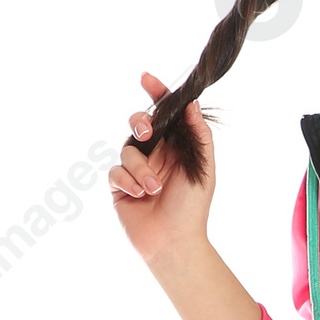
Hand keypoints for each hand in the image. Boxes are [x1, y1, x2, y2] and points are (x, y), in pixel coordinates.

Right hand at [107, 71, 215, 264]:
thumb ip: (198, 135)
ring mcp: (136, 170)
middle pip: (138, 123)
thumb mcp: (203, 167)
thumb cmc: (192, 207)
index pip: (164, 114)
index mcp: (175, 147)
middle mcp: (154, 155)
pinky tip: (141, 196)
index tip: (147, 79)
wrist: (175, 241)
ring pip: (127, 150)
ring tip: (154, 189)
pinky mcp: (120, 186)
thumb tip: (191, 103)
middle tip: (146, 132)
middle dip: (139, 122)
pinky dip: (129, 181)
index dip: (156, 94)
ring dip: (142, 169)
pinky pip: (116, 171)